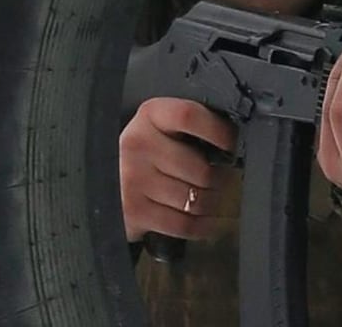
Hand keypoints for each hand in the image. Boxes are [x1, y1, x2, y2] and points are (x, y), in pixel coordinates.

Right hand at [119, 97, 236, 242]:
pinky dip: (202, 226)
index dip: (218, 132)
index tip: (232, 145)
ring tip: (208, 197)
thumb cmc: (148, 151)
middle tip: (220, 180)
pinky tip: (204, 220)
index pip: (189, 116)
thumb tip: (237, 139)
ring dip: (211, 203)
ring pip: (195, 200)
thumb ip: (193, 126)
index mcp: (150, 115)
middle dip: (220, 180)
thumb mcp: (163, 126)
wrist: (104, 180)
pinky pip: (184, 225)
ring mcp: (133, 180)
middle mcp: (137, 145)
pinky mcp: (133, 212)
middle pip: (201, 170)